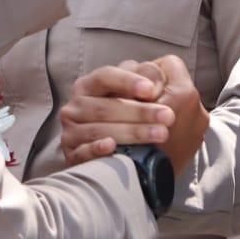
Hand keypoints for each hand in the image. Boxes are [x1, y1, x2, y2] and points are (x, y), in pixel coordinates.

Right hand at [61, 56, 208, 176]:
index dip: (127, 81)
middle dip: (139, 112)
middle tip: (168, 116)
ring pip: (98, 130)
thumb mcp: (138, 95)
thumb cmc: (133, 119)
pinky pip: (83, 153)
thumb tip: (154, 81)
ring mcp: (71, 133)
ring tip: (160, 134)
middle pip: (105, 107)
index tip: (152, 90)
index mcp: (89, 85)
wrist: (124, 161)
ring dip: (131, 132)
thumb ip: (144, 80)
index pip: (105, 77)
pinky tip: (112, 147)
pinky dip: (96, 149)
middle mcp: (76, 107)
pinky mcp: (73, 157)